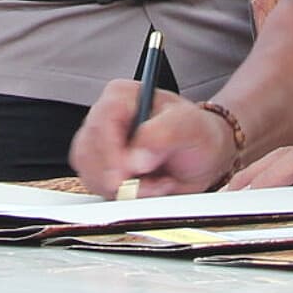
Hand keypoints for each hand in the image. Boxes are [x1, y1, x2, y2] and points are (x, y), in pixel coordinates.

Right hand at [70, 81, 234, 197]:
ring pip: (89, 172)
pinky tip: (144, 188)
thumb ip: (164, 134)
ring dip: (122, 188)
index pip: (102, 121)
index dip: (110, 151)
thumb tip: (136, 156)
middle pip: (89, 150)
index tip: (126, 173)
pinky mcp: (99, 168)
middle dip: (119, 175)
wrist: (203, 156)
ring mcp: (99, 144)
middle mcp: (105, 117)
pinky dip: (120, 196)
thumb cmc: (197, 134)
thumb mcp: (190, 127)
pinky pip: (96, 187)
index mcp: (122, 96)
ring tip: (155, 182)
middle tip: (152, 181)